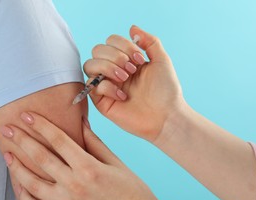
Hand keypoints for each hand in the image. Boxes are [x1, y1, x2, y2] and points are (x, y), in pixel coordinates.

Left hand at [1, 112, 204, 199]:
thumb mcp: (114, 161)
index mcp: (88, 167)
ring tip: (7, 155)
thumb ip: (94, 142)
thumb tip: (79, 121)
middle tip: (7, 128)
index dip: (40, 125)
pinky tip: (19, 184)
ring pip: (34, 184)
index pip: (58, 140)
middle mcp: (75, 185)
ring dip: (17, 168)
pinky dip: (26, 196)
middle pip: (41, 158)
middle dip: (21, 140)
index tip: (27, 115)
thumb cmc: (131, 189)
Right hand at [84, 25, 184, 141]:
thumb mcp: (161, 60)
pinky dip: (108, 87)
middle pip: (97, 50)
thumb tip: (131, 27)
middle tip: (132, 70)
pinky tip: (123, 96)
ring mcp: (106, 85)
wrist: (166, 116)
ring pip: (89, 65)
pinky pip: (93, 86)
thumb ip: (149, 41)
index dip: (122, 45)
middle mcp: (113, 71)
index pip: (110, 41)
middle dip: (114, 56)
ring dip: (107, 67)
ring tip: (125, 78)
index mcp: (125, 60)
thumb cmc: (166, 91)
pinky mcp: (101, 101)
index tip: (140, 59)